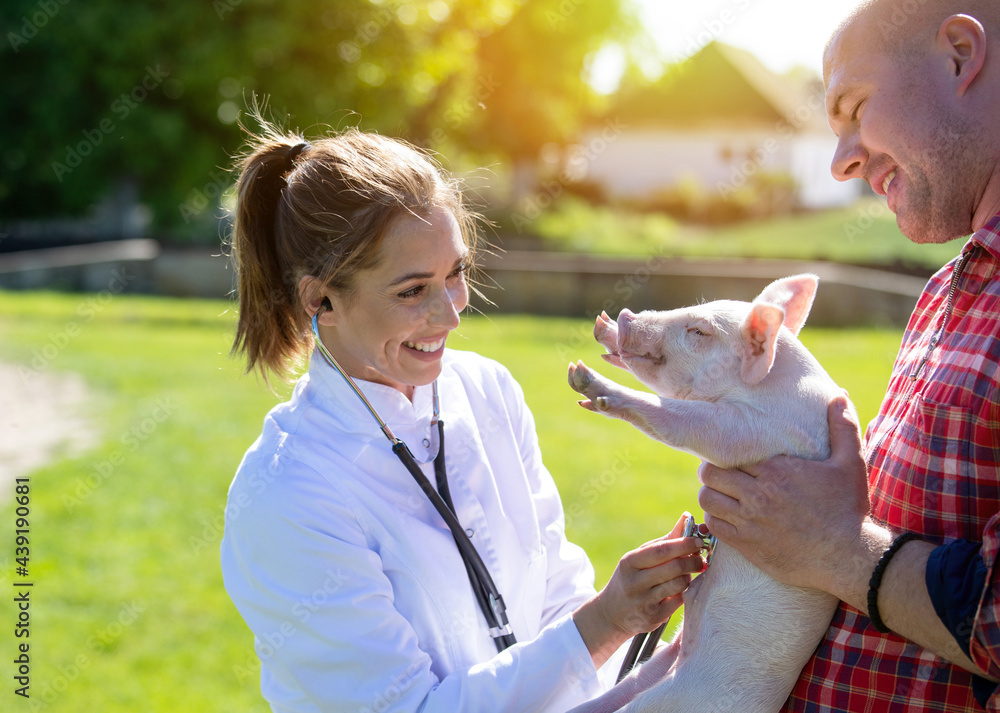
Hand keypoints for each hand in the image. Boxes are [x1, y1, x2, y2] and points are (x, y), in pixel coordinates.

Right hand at [574, 514, 704, 666]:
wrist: (612, 613)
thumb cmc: (632, 577)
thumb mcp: (640, 557)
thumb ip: (665, 540)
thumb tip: (687, 517)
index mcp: (630, 562)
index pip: (662, 550)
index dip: (684, 544)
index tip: (699, 541)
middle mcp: (634, 582)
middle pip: (673, 567)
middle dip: (692, 561)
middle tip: (701, 559)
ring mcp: (643, 601)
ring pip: (678, 585)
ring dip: (688, 577)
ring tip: (687, 574)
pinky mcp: (653, 617)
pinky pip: (678, 601)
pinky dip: (683, 593)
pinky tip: (679, 590)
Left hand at [696, 394, 870, 596]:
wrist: (850, 558)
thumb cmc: (850, 508)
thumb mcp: (851, 463)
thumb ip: (843, 426)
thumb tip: (839, 394)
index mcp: (777, 471)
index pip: (731, 453)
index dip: (728, 454)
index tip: (733, 457)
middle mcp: (759, 495)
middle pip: (710, 473)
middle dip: (713, 471)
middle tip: (723, 474)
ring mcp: (750, 522)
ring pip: (707, 498)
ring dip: (712, 494)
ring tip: (723, 493)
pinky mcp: (747, 545)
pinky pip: (713, 526)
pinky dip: (715, 518)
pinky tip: (727, 516)